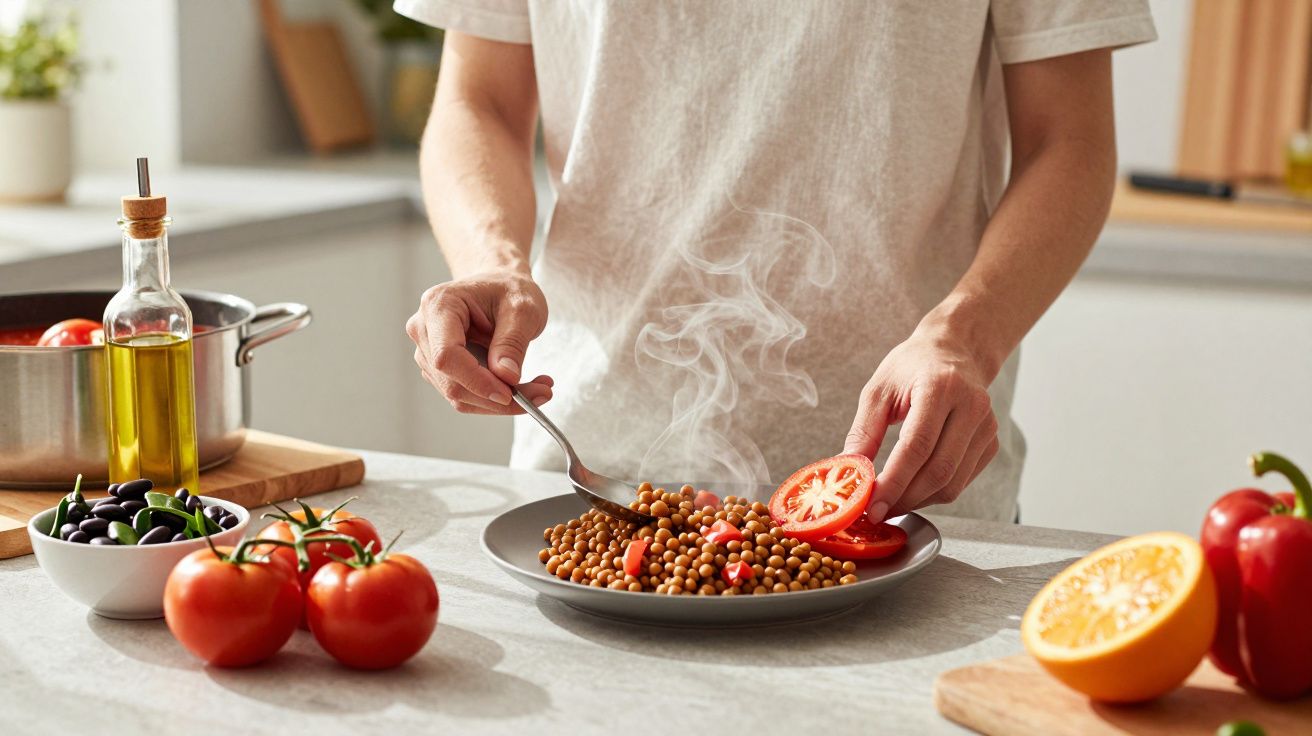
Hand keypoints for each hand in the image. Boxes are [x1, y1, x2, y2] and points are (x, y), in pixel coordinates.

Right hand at [405, 271, 552, 414]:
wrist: (499, 286)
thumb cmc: (508, 289)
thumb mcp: (523, 308)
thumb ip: (513, 342)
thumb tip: (506, 378)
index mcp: (439, 306)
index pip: (446, 355)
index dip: (475, 380)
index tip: (510, 393)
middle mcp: (424, 330)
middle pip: (451, 381)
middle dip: (496, 398)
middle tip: (541, 394)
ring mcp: (428, 352)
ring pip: (458, 394)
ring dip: (498, 402)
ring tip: (539, 389)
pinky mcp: (439, 369)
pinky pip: (464, 395)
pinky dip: (494, 399)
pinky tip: (522, 388)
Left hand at [843, 328, 999, 520]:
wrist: (954, 350)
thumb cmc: (912, 366)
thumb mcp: (878, 390)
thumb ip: (863, 431)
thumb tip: (850, 472)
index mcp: (941, 387)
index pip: (917, 446)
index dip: (893, 482)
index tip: (872, 505)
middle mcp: (971, 406)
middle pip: (939, 471)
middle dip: (904, 498)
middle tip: (877, 511)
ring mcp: (987, 426)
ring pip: (953, 483)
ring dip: (918, 500)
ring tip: (891, 500)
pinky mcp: (991, 442)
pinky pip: (962, 481)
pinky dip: (934, 492)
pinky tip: (913, 488)